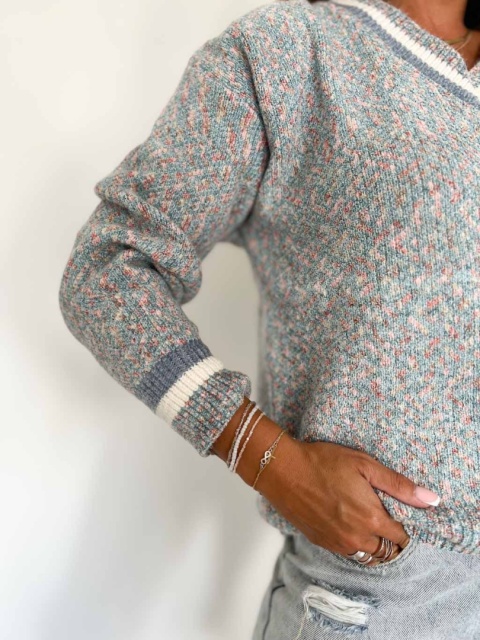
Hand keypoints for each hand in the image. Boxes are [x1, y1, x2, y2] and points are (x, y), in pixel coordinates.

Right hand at [255, 435, 439, 564]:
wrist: (282, 470)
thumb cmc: (322, 462)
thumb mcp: (364, 465)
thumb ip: (398, 485)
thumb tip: (431, 500)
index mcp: (371, 519)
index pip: (401, 537)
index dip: (405, 526)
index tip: (400, 513)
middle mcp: (356, 538)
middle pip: (386, 552)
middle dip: (391, 539)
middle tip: (386, 518)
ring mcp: (337, 543)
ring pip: (366, 556)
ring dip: (373, 545)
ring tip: (368, 523)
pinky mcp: (321, 542)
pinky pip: (346, 553)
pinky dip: (353, 544)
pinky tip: (347, 523)